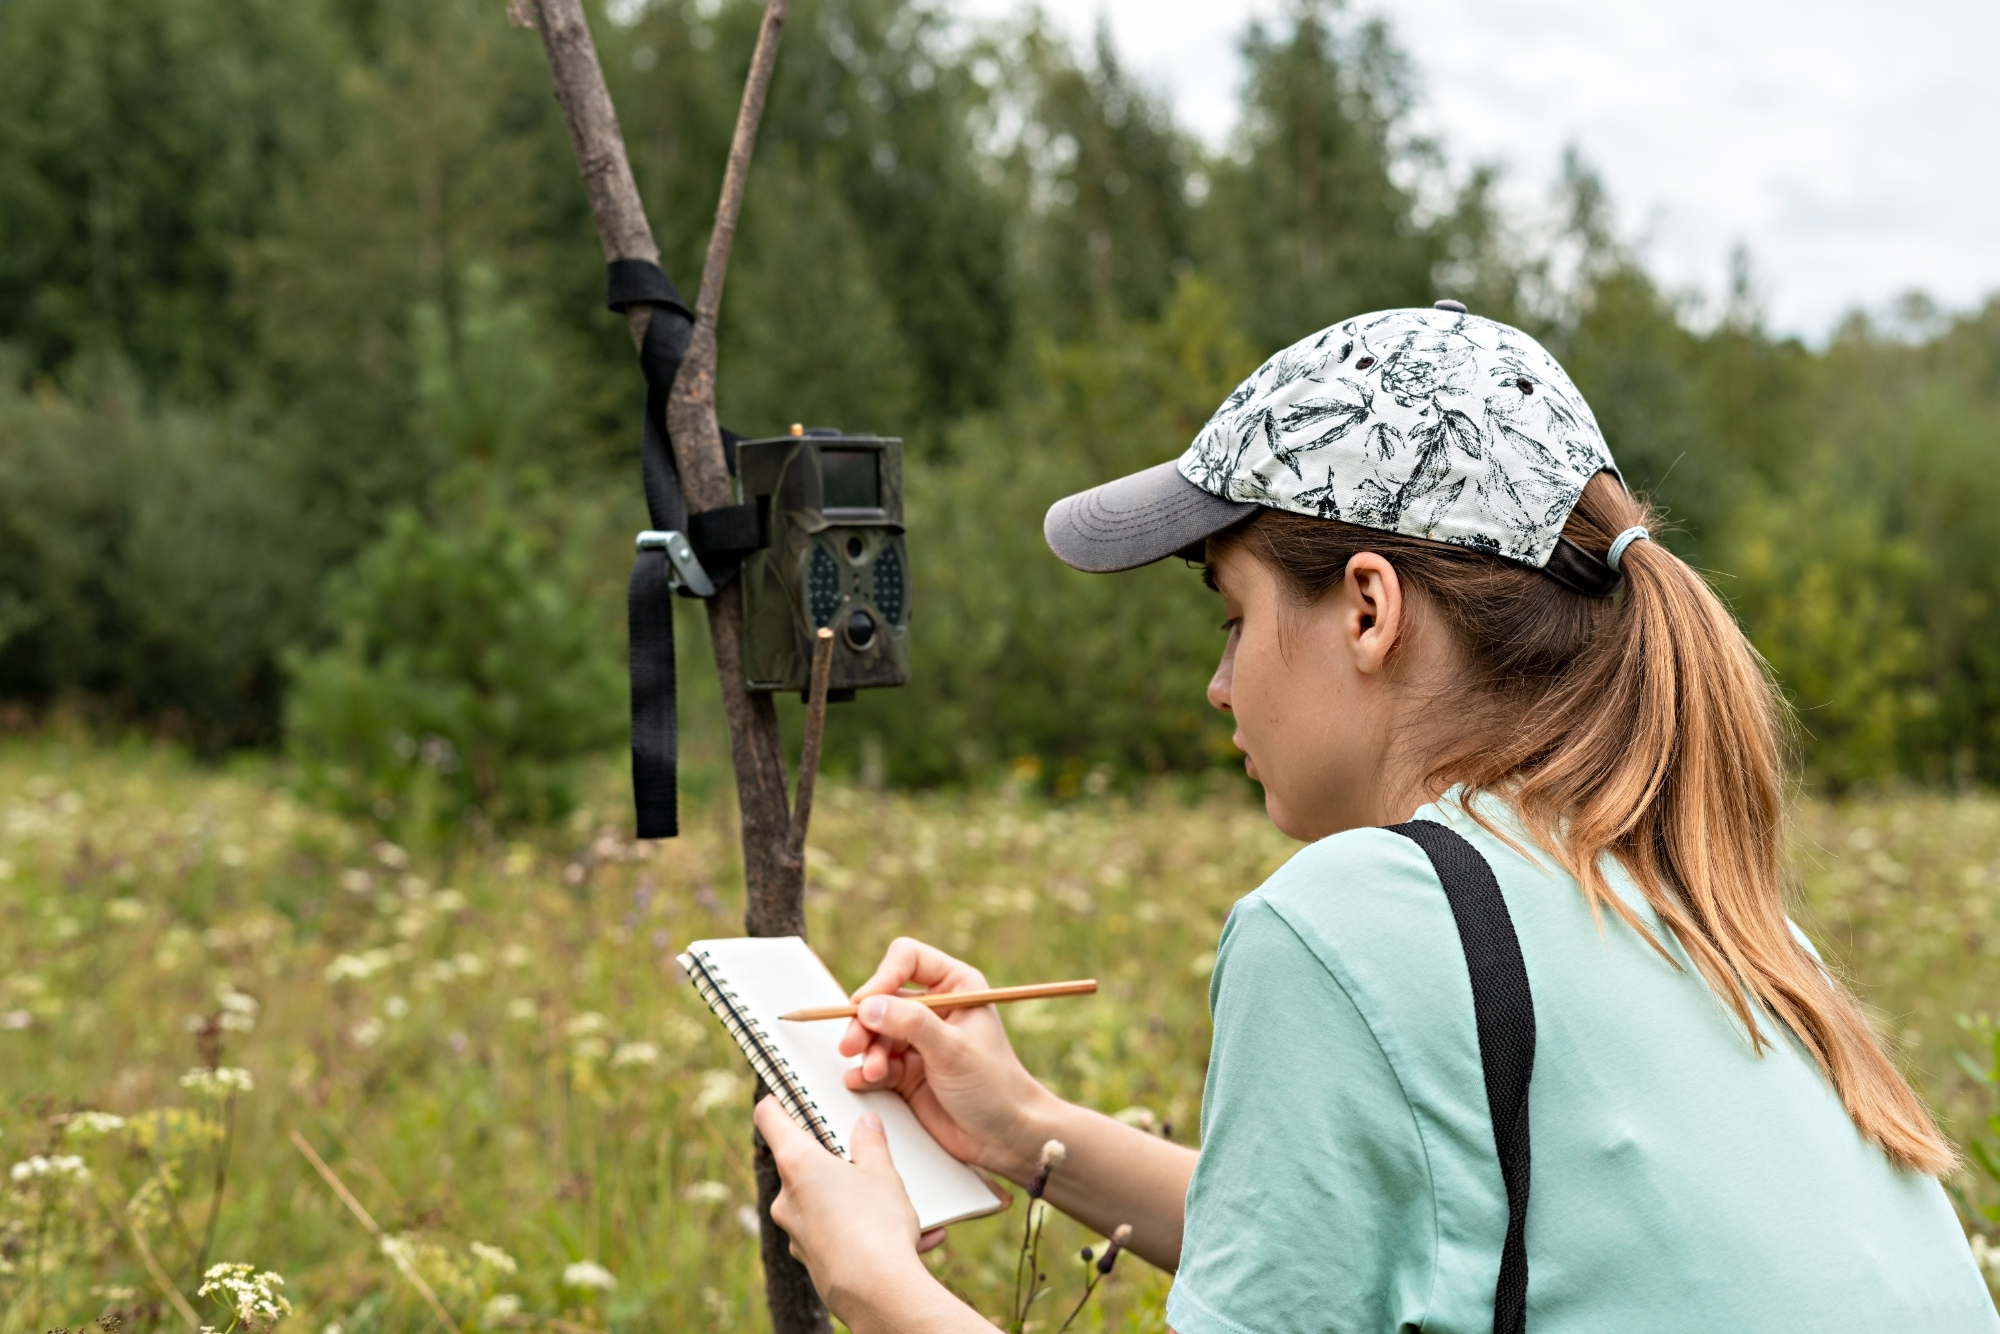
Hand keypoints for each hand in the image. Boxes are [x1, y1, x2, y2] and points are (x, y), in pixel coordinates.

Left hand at [755, 1099, 945, 1321]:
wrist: (877, 1293)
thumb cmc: (876, 1225)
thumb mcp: (883, 1173)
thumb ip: (872, 1144)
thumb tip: (866, 1125)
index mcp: (797, 1164)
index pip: (770, 1118)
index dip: (778, 1101)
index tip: (787, 1093)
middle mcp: (787, 1198)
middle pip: (800, 1163)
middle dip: (832, 1157)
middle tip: (864, 1153)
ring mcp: (796, 1232)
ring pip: (823, 1202)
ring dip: (854, 1198)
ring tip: (902, 1205)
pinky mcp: (812, 1260)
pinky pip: (838, 1235)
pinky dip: (865, 1231)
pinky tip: (913, 1238)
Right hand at [840, 937, 1055, 1181]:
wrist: (1004, 1137)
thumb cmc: (994, 1086)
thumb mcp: (953, 1050)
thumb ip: (911, 1024)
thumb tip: (868, 1006)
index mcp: (955, 986)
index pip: (907, 960)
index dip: (883, 977)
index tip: (866, 1004)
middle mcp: (935, 1008)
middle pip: (883, 998)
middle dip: (866, 1022)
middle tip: (853, 1045)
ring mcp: (919, 1040)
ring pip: (875, 1032)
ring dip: (867, 1051)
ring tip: (873, 1072)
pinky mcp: (907, 1071)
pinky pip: (876, 1062)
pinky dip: (865, 1071)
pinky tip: (861, 1081)